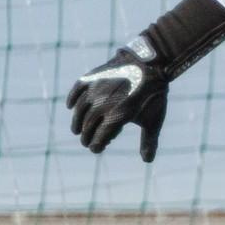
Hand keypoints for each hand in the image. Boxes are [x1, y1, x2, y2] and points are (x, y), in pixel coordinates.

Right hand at [66, 38, 170, 160]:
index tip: (96, 149)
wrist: (150, 63)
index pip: (99, 138)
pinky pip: (77, 90)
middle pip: (88, 126)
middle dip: (86, 137)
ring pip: (80, 111)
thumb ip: (149, 141)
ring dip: (77, 123)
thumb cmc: (153, 95)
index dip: (96, 145)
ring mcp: (96, 90)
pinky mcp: (93, 77)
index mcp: (118, 117)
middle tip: (86, 142)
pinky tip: (70, 106)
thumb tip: (148, 161)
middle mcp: (103, 105)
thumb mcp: (154, 119)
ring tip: (77, 130)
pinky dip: (72, 99)